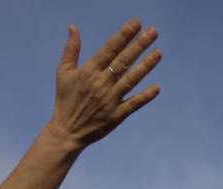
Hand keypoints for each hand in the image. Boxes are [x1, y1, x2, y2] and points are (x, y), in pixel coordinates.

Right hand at [48, 20, 161, 149]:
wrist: (66, 132)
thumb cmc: (65, 100)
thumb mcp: (63, 73)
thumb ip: (71, 49)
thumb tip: (73, 27)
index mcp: (88, 71)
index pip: (110, 49)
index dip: (124, 35)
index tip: (137, 23)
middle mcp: (100, 84)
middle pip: (123, 61)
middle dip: (139, 45)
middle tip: (153, 32)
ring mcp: (109, 100)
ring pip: (131, 80)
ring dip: (145, 66)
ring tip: (158, 53)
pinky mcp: (116, 116)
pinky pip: (133, 104)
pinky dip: (145, 97)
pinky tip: (156, 88)